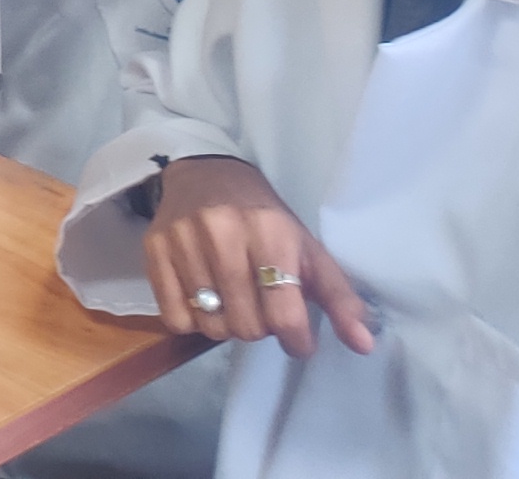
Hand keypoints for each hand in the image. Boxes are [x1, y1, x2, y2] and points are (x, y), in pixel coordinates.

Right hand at [143, 156, 378, 358]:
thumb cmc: (265, 217)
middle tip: (261, 311)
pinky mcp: (154, 247)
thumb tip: (364, 345)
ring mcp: (183, 239)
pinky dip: (192, 322)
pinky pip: (173, 317)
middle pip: (246, 324)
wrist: (207, 172)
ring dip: (227, 326)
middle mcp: (224, 232)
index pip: (284, 311)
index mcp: (270, 231)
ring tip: (233, 305)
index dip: (296, 339)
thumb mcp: (308, 249)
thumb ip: (340, 298)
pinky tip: (204, 302)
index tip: (298, 340)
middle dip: (260, 329)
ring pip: (210, 324)